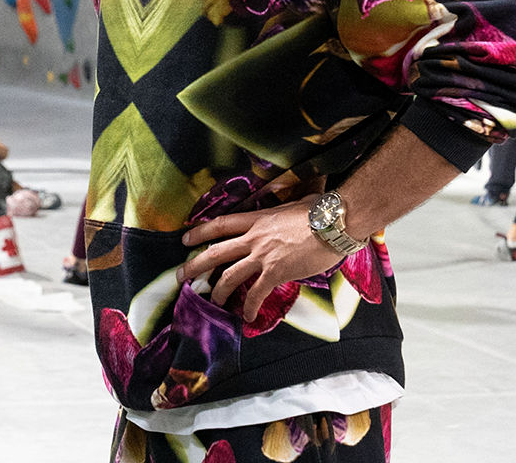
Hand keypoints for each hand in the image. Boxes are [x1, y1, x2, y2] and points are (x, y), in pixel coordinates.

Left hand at [177, 198, 346, 320]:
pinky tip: (247, 316)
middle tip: (180, 275)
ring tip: (213, 300)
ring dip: (218, 290)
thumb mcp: (298, 202)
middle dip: (195, 265)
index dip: (201, 232)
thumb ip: (290, 205)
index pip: (221, 224)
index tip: (186, 239)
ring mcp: (263, 256)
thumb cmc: (322, 211)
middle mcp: (254, 238)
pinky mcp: (276, 272)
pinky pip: (256, 293)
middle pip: (216, 251)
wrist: (334, 224)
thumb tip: (301, 198)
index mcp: (258, 219)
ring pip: (229, 275)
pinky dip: (249, 306)